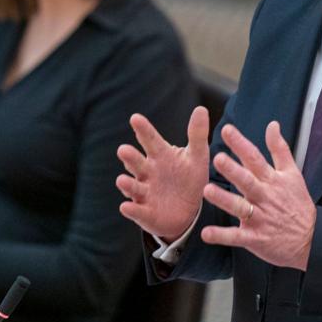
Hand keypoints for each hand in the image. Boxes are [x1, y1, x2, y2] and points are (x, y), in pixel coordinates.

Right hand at [117, 107, 210, 240]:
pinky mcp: (144, 212)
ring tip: (121, 180)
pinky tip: (126, 207)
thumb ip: (197, 134)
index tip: (135, 118)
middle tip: (123, 150)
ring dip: (126, 184)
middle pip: (137, 163)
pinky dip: (131, 209)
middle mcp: (148, 172)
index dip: (143, 130)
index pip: (150, 140)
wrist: (189, 211)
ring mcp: (144, 192)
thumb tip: (201, 109)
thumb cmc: (189, 178)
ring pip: (133, 186)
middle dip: (130, 157)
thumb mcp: (197, 157)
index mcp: (160, 155)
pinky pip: (137, 211)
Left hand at [201, 121, 315, 270]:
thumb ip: (280, 149)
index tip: (227, 130)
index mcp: (272, 180)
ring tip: (208, 190)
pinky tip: (206, 234)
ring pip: (240, 207)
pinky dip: (221, 236)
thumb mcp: (293, 174)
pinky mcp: (255, 238)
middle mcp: (264, 197)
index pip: (255, 158)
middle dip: (233, 170)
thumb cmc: (298, 205)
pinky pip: (236, 237)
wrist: (310, 240)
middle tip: (218, 159)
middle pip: (247, 181)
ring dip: (224, 200)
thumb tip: (272, 125)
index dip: (241, 144)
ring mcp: (260, 218)